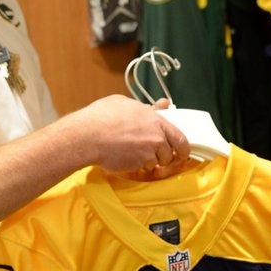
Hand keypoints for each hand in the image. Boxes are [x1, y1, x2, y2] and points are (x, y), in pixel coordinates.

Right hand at [74, 95, 189, 172]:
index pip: (179, 136)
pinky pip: (144, 167)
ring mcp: (148, 152)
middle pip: (172, 152)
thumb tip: (162, 104)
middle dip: (168, 157)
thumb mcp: (125, 103)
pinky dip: (139, 165)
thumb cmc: (101, 117)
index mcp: (155, 119)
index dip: (182, 146)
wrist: (87, 136)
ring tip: (134, 153)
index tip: (182, 151)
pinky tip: (127, 158)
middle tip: (164, 159)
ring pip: (157, 161)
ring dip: (150, 160)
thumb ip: (148, 107)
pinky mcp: (138, 164)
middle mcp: (156, 136)